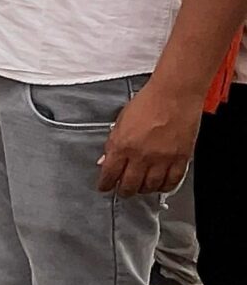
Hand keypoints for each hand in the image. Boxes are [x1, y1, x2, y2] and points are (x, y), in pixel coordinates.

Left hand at [97, 76, 200, 198]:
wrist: (175, 93)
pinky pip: (171, 182)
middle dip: (124, 191)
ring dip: (144, 189)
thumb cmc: (149, 101)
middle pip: (129, 186)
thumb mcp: (122, 120)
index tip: (105, 186)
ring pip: (150, 187)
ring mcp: (161, 159)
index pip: (109, 175)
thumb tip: (105, 159)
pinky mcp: (180, 159)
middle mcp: (141, 155)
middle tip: (123, 189)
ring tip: (142, 186)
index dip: (105, 184)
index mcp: (122, 145)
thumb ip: (113, 142)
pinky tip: (161, 184)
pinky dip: (165, 186)